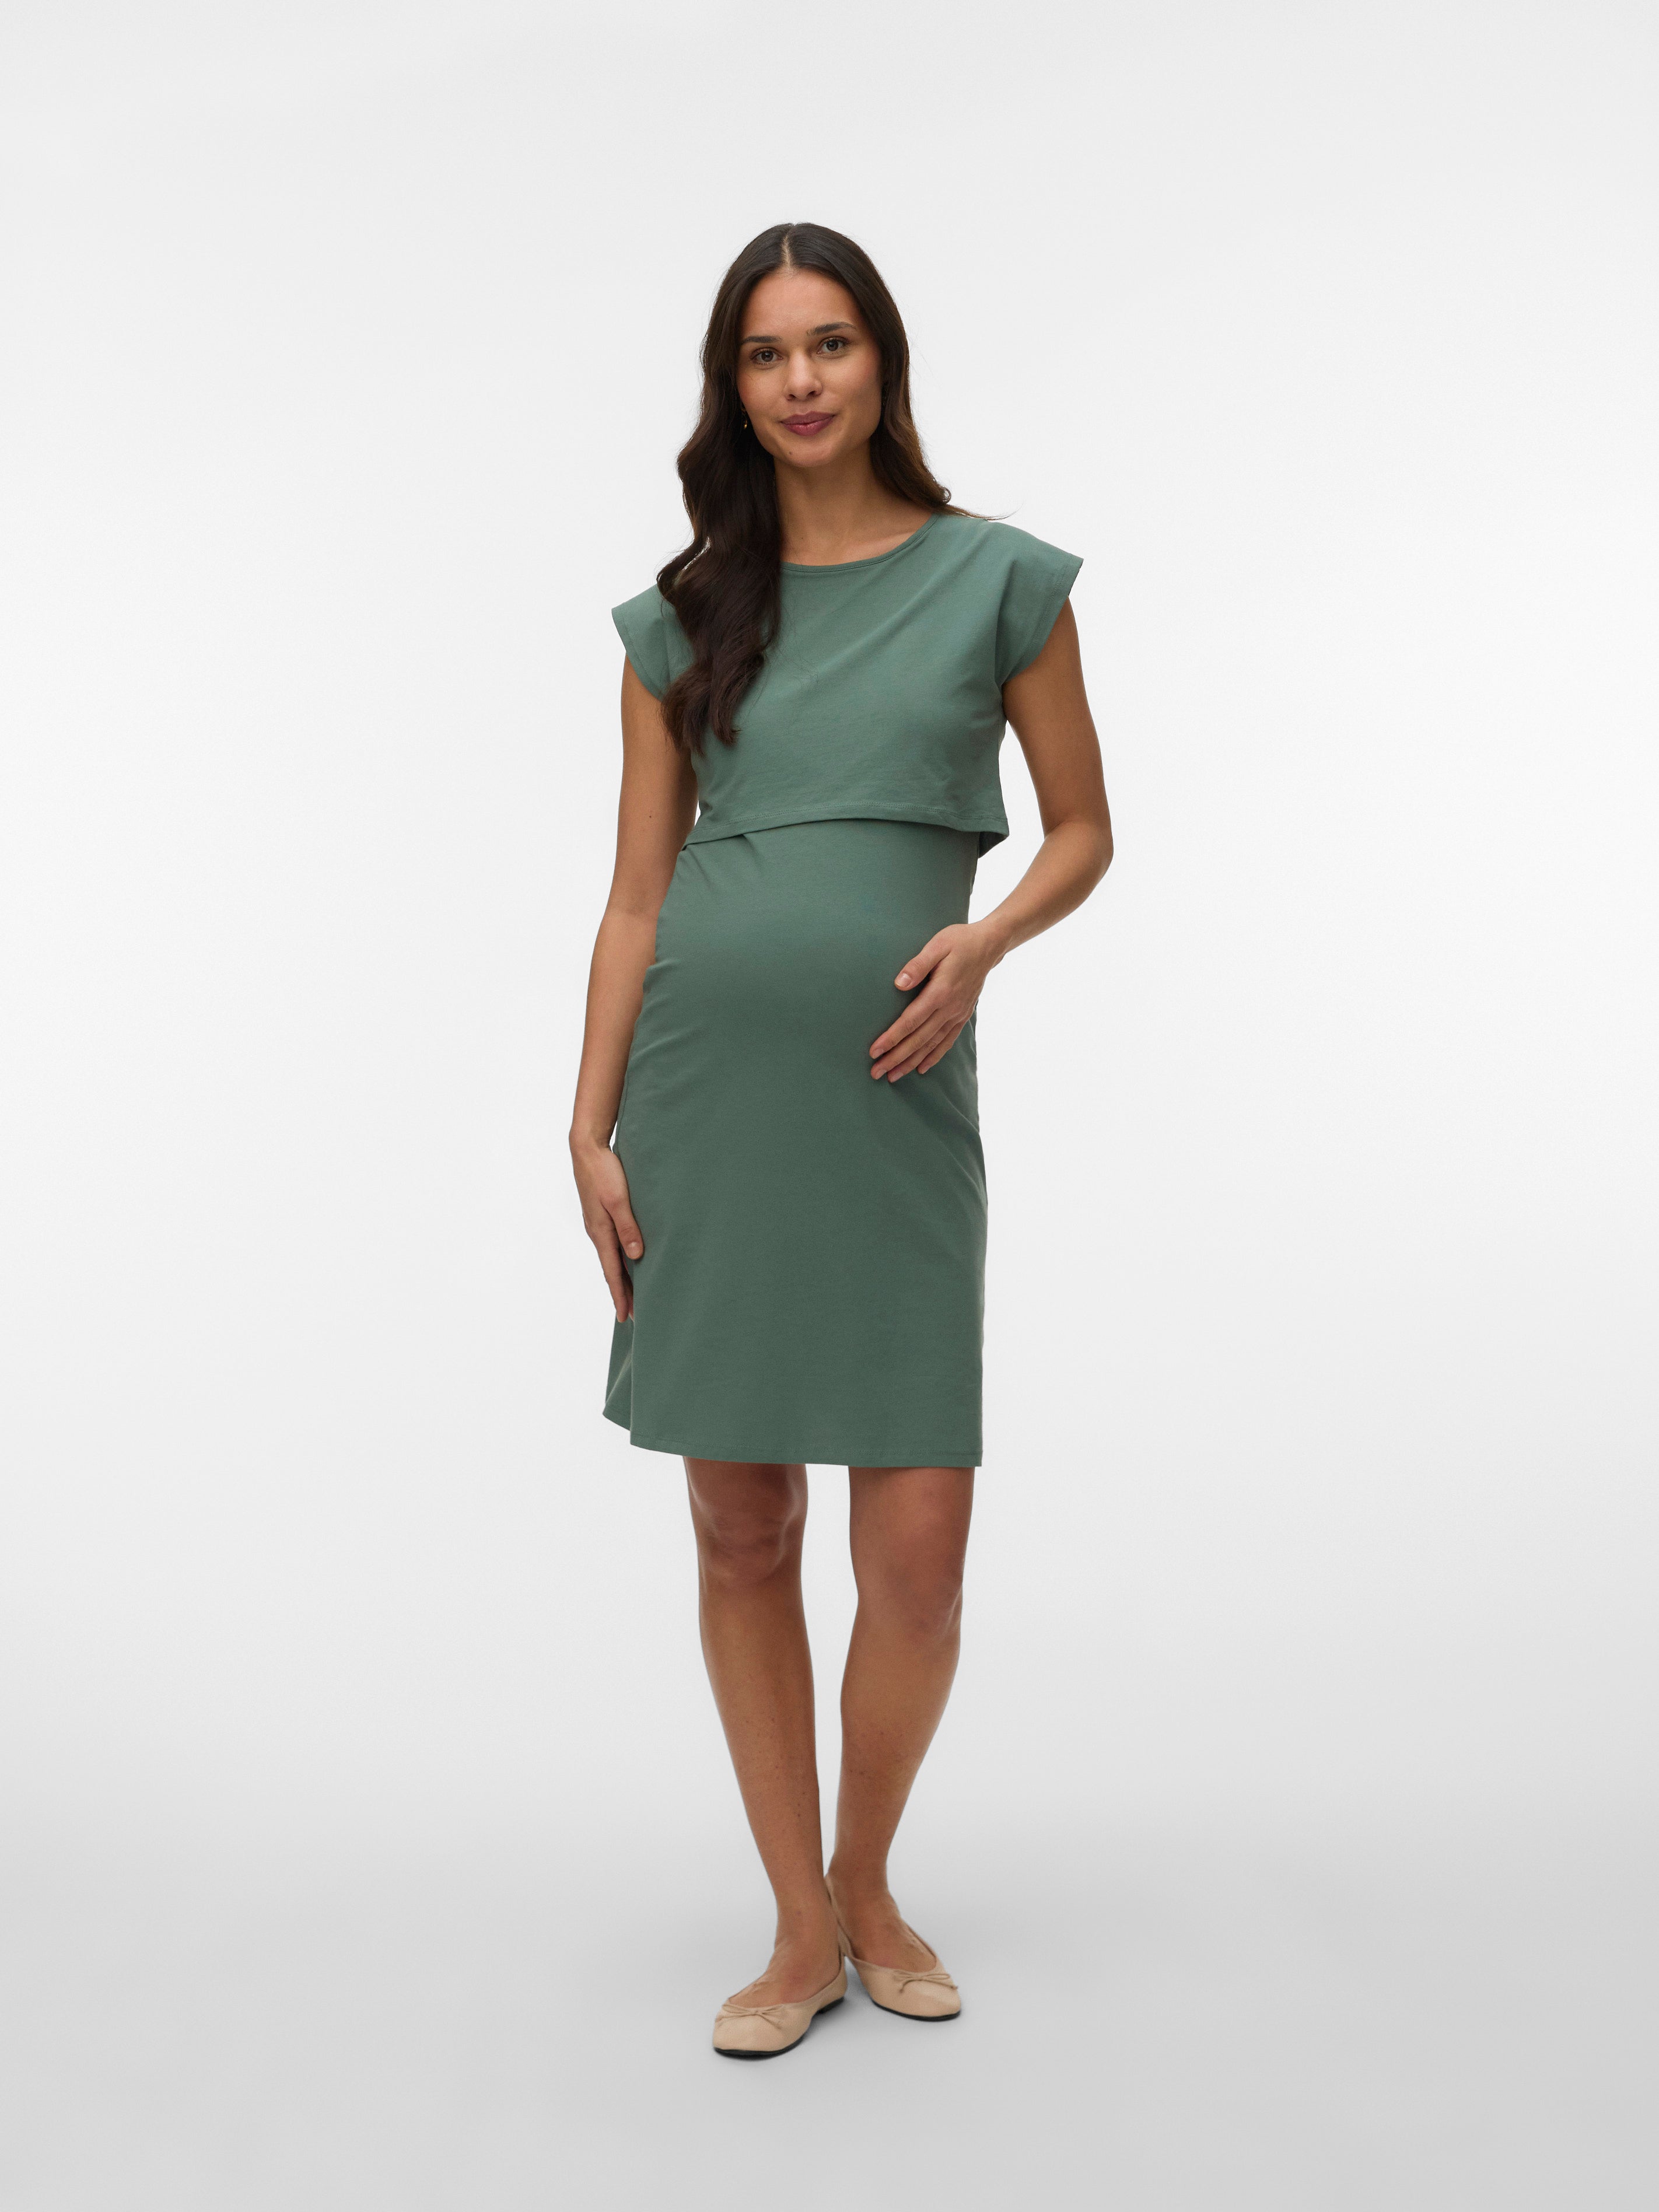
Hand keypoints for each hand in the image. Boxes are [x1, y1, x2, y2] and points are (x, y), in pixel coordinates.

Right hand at [571, 1138, 643, 1320]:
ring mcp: (597, 1224)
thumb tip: (635, 1256)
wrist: (586, 1148)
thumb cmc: (604, 1171)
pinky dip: (618, 1259)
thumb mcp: (619, 1199)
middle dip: (622, 1293)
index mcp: (601, 1232)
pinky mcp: (600, 1214)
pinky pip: (610, 1244)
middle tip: (633, 1315)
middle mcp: (597, 1232)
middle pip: (611, 1270)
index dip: (620, 1295)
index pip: (612, 1272)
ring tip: (632, 1293)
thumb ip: (628, 1227)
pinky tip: (626, 1260)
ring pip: (611, 1257)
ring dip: (621, 1277)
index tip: (624, 1317)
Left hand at [869, 922, 1001, 1081]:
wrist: (990, 945)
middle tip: (876, 1073)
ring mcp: (958, 1014)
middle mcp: (950, 1008)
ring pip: (932, 1045)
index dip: (892, 1038)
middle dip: (896, 1057)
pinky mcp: (963, 1015)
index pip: (911, 1021)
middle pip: (919, 1039)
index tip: (875, 1051)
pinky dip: (934, 1056)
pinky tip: (921, 1068)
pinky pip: (947, 1041)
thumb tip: (899, 984)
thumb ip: (917, 965)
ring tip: (893, 1076)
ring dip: (911, 1062)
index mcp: (940, 992)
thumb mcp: (937, 945)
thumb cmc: (960, 941)